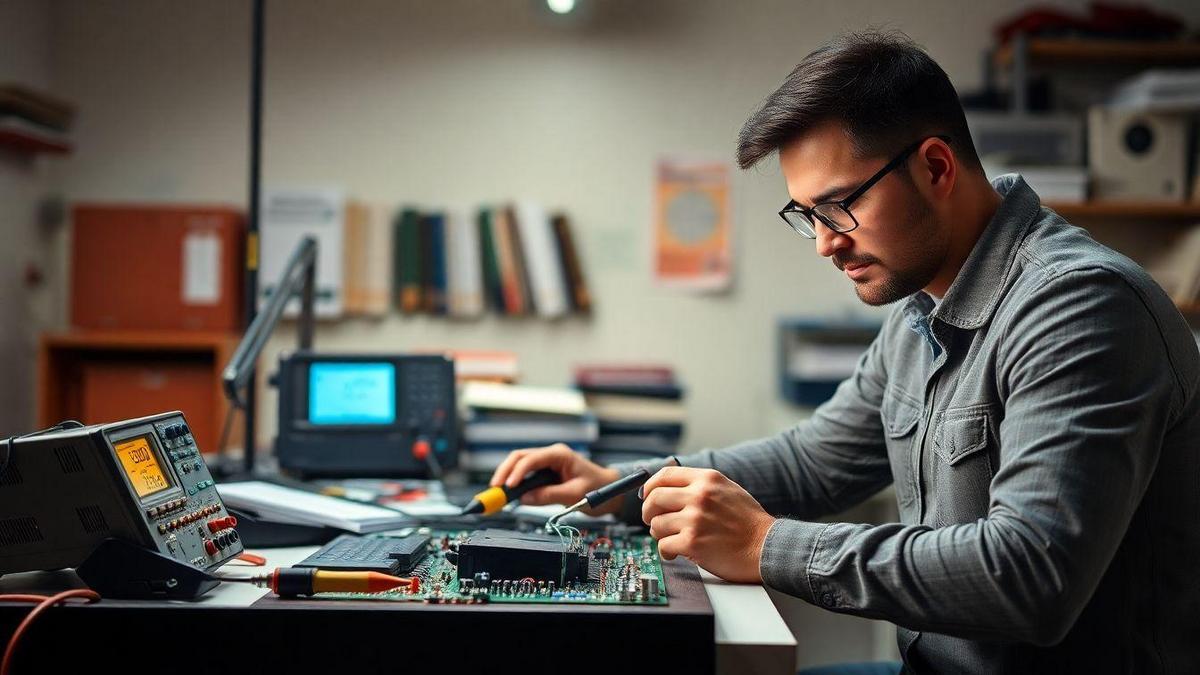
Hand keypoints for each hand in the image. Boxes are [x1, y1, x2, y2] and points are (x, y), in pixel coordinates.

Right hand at [489, 443, 621, 514]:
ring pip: (520, 464)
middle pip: (519, 458)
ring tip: (498, 493)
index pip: (531, 459)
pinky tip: (509, 493)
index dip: (517, 473)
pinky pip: (526, 474)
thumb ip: (550, 495)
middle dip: (505, 472)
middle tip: (494, 489)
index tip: (508, 487)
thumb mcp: (575, 494)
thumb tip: (525, 498)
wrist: (610, 489)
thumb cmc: (598, 488)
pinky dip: (516, 482)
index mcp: (560, 454)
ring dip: (507, 476)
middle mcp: (551, 455)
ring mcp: (548, 462)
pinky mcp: (546, 472)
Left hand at [641, 467, 774, 582]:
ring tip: (672, 539)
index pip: (665, 475)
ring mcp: (695, 519)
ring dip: (660, 534)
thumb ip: (700, 485)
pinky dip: (667, 551)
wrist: (766, 547)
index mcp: (707, 480)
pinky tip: (677, 553)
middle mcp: (699, 496)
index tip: (646, 497)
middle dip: (648, 512)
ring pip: (656, 523)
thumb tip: (668, 488)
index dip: (650, 487)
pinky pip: (663, 545)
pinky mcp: (692, 542)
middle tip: (652, 521)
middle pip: (654, 498)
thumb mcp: (727, 490)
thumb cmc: (748, 522)